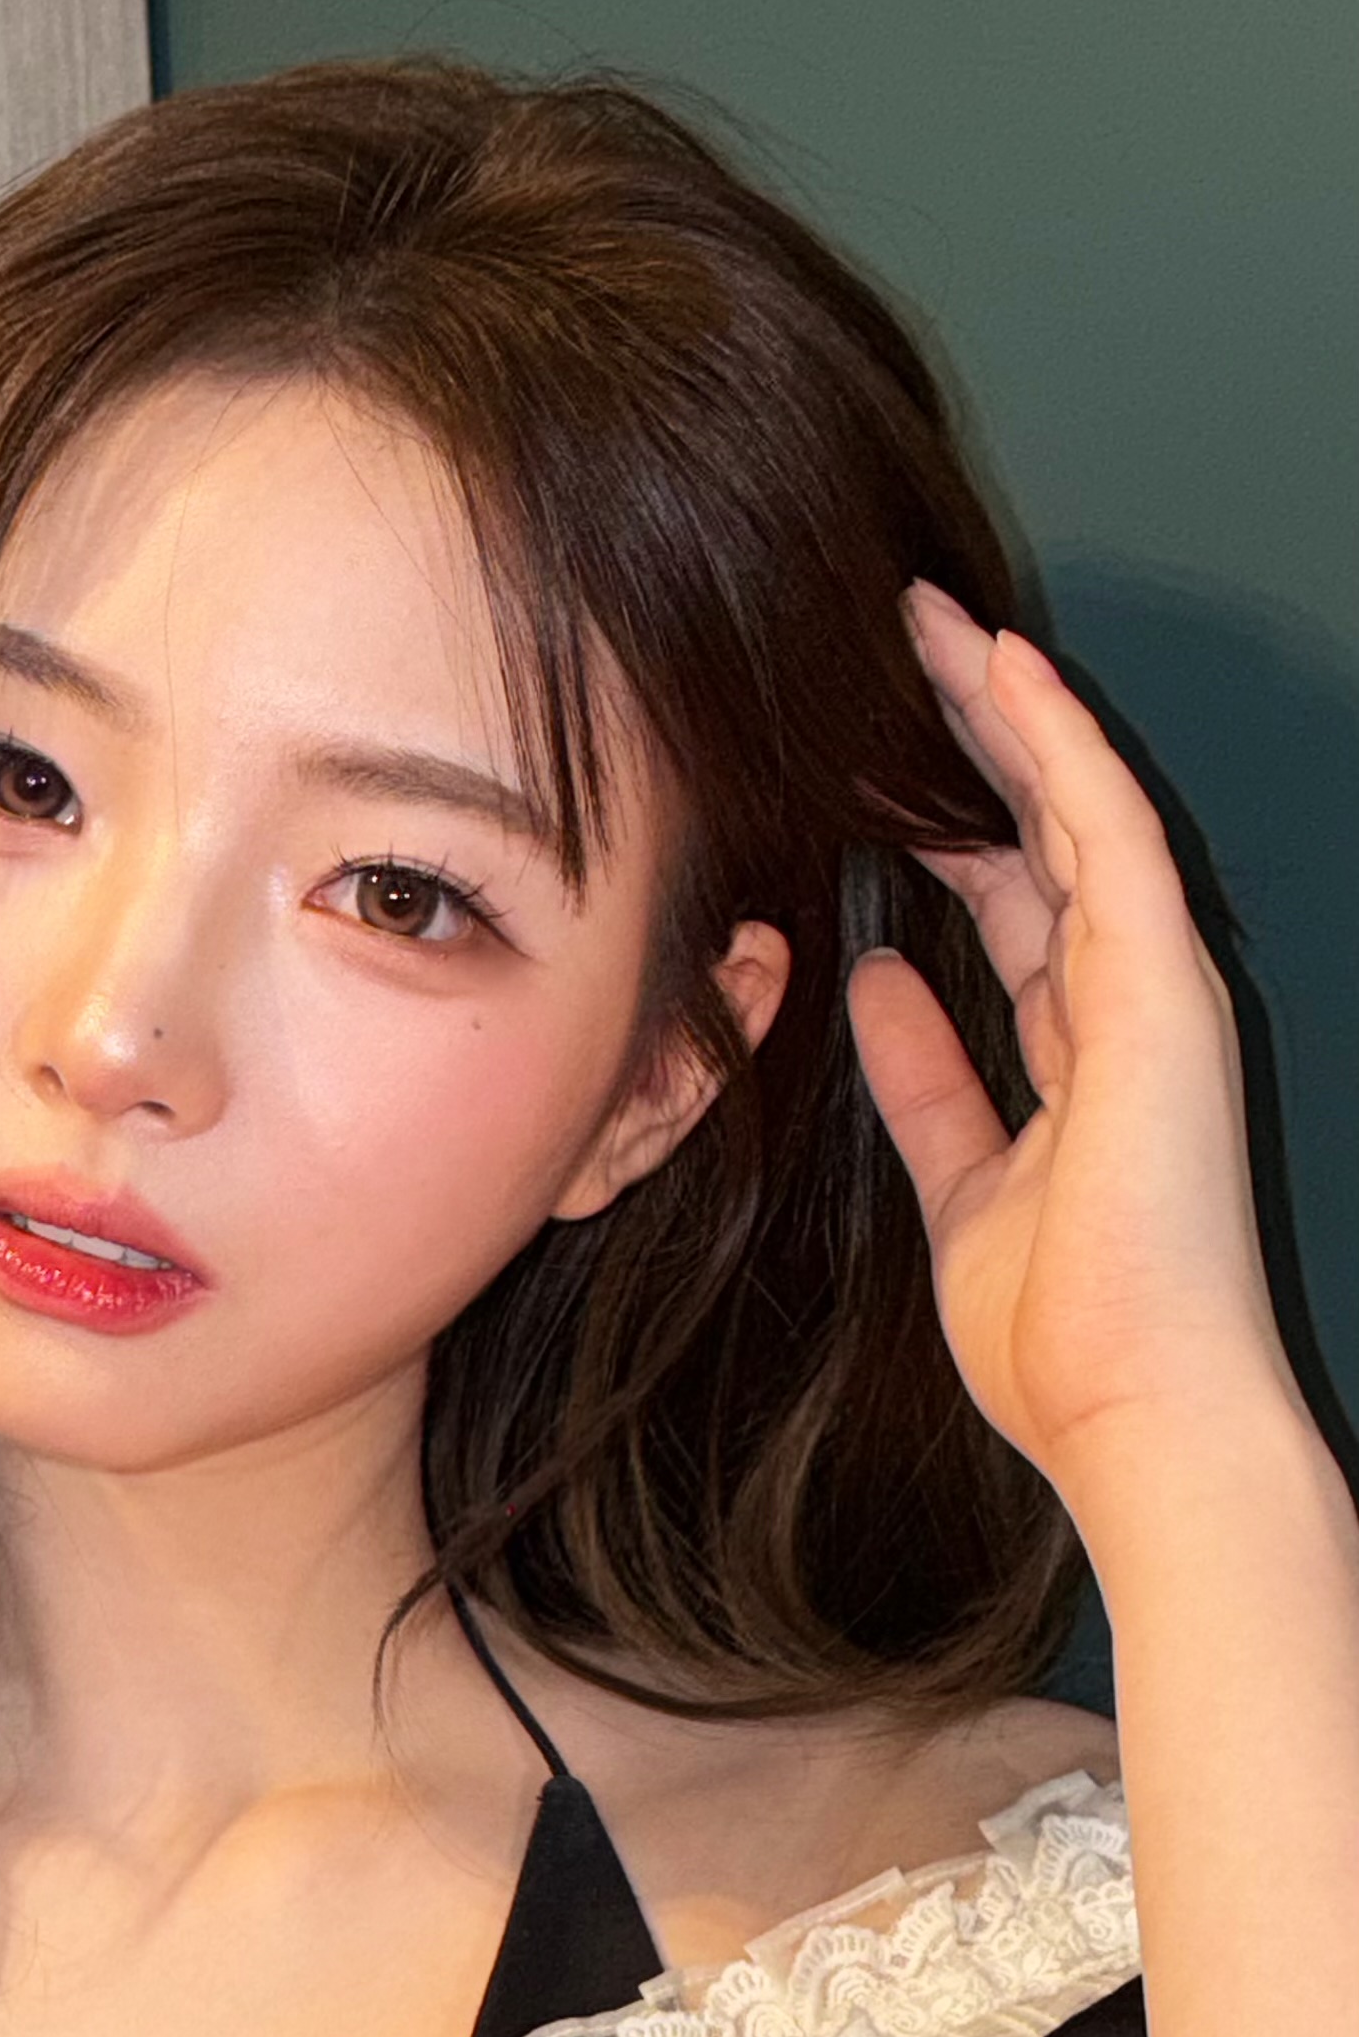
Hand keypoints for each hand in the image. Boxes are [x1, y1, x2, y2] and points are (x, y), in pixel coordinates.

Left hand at [844, 582, 1299, 1502]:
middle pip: (1046, 834)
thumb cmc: (1068, 1336)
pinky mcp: (1161, 988)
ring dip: (1004, 708)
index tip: (884, 759)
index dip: (955, 821)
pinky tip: (1001, 667)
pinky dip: (1054, 744)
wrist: (1137, 1414)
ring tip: (932, 621)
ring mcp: (1154, 989)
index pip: (1018, 902)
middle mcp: (1129, 1005)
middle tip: (900, 646)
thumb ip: (926, 1084)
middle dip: (977, 736)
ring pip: (1076, 806)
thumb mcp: (962, 1187)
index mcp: (1087, 1053)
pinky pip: (1106, 831)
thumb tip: (875, 984)